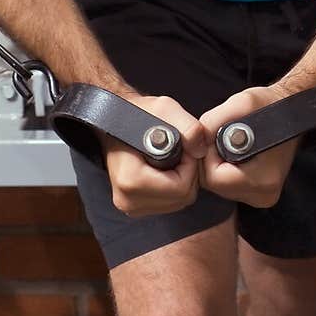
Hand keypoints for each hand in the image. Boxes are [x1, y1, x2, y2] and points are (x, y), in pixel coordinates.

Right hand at [102, 93, 208, 217]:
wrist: (115, 121)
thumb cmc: (138, 114)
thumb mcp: (166, 109)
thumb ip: (189, 128)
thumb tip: (200, 152)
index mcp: (131, 180)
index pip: (180, 188)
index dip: (189, 166)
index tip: (183, 148)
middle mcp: (128, 199)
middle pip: (182, 199)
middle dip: (188, 174)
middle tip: (180, 152)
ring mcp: (130, 205)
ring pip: (178, 203)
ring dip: (182, 181)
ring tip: (171, 158)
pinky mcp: (135, 207)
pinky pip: (169, 203)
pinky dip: (174, 187)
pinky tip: (166, 169)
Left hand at [198, 85, 299, 206]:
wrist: (292, 110)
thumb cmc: (268, 106)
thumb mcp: (239, 104)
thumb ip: (211, 122)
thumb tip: (195, 142)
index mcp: (263, 180)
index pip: (214, 179)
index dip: (208, 155)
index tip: (218, 136)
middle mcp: (263, 195)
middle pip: (215, 185)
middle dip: (212, 159)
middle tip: (224, 137)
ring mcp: (261, 196)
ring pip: (219, 186)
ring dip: (218, 164)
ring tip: (232, 143)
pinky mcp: (257, 193)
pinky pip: (228, 184)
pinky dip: (225, 168)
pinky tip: (235, 153)